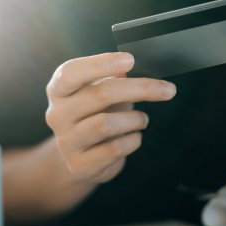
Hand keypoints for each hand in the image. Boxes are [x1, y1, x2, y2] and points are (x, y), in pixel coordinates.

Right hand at [45, 52, 175, 182]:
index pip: (72, 72)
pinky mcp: (79, 165)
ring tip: (142, 120)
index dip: (102, 64)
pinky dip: (133, 140)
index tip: (130, 60)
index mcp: (59, 90)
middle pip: (100, 94)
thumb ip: (114, 79)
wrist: (82, 158)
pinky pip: (114, 149)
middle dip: (140, 89)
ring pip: (106, 124)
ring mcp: (66, 142)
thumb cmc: (96, 115)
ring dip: (135, 119)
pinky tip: (134, 137)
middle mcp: (57, 114)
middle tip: (168, 90)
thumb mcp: (100, 92)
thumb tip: (136, 66)